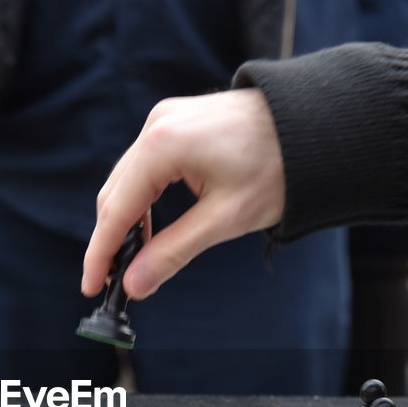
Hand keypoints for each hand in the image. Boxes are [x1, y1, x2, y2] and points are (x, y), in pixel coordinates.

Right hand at [82, 89, 285, 299]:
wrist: (315, 123)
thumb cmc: (278, 167)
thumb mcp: (225, 219)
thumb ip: (173, 252)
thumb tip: (135, 284)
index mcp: (163, 146)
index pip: (117, 209)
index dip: (101, 253)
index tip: (92, 286)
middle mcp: (156, 126)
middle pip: (115, 194)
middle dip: (110, 240)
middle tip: (111, 283)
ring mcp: (164, 120)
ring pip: (127, 180)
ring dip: (125, 221)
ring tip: (132, 261)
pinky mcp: (176, 122)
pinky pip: (144, 166)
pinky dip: (142, 199)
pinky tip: (148, 229)